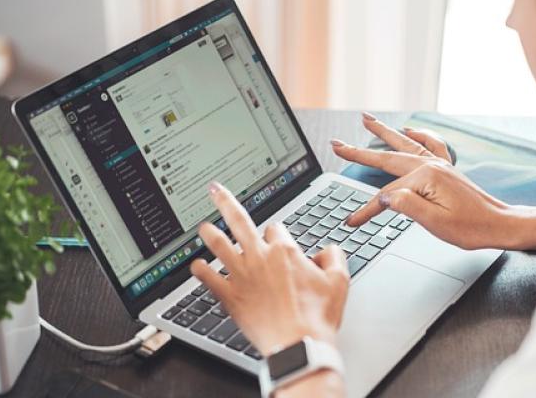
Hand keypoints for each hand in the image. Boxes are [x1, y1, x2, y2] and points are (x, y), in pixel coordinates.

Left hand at [191, 182, 349, 355]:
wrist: (298, 345)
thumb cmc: (317, 317)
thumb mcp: (340, 281)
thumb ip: (334, 257)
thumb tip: (327, 250)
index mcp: (285, 251)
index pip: (276, 229)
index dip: (277, 234)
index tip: (277, 241)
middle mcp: (260, 258)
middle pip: (239, 221)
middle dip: (225, 202)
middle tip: (215, 190)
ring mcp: (242, 276)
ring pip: (219, 245)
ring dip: (209, 233)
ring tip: (203, 226)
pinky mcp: (230, 297)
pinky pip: (209, 279)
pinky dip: (200, 271)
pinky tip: (195, 266)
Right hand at [332, 113, 517, 249]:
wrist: (500, 224)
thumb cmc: (471, 228)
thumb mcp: (436, 223)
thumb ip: (408, 206)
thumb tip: (385, 196)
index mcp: (426, 178)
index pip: (386, 195)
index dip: (366, 210)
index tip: (352, 221)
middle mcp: (432, 165)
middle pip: (387, 158)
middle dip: (360, 152)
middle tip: (337, 144)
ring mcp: (440, 164)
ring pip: (404, 144)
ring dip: (383, 132)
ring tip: (366, 119)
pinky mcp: (447, 169)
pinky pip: (430, 145)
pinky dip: (418, 136)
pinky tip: (409, 130)